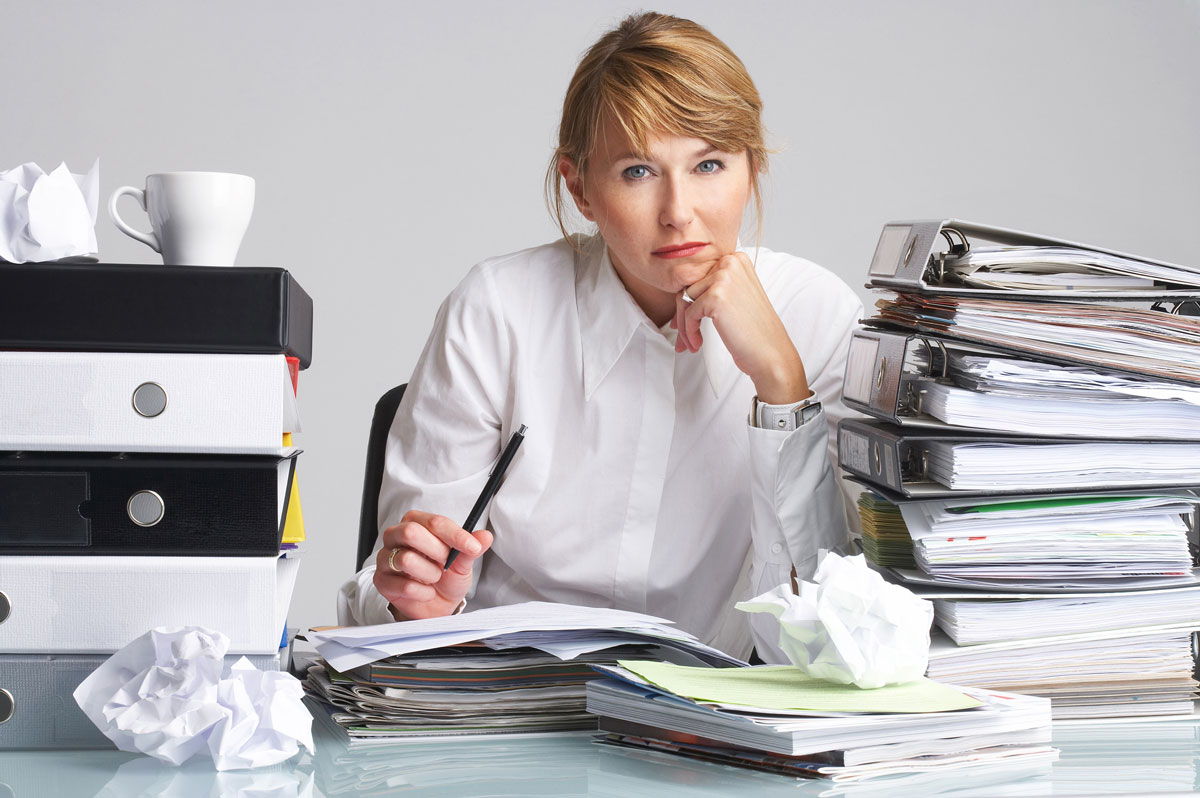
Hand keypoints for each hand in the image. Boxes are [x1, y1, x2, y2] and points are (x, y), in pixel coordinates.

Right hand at [372, 509, 493, 620]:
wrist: (436, 606)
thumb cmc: (446, 578)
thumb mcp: (462, 563)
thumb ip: (470, 548)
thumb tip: (485, 536)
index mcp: (417, 523)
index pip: (434, 522)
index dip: (455, 535)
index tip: (472, 546)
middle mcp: (396, 536)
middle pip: (411, 532)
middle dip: (437, 551)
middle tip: (446, 563)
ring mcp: (385, 558)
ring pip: (406, 559)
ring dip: (430, 573)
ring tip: (434, 578)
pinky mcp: (381, 581)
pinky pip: (404, 585)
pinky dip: (423, 592)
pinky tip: (426, 592)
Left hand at [673, 252, 809, 404]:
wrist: (770, 353)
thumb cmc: (755, 331)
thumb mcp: (736, 297)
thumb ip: (714, 287)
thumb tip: (682, 294)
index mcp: (736, 259)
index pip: (700, 277)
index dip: (689, 302)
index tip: (684, 321)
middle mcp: (730, 262)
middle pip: (689, 286)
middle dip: (683, 315)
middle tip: (683, 338)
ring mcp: (723, 277)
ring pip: (684, 300)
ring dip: (684, 326)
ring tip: (690, 343)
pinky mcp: (715, 296)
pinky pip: (688, 314)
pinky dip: (689, 332)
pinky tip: (697, 344)